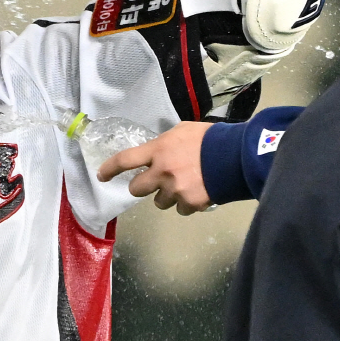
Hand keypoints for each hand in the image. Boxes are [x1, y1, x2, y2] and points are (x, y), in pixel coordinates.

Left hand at [97, 121, 213, 214]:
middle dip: (143, 187)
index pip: (124, 160)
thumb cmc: (210, 138)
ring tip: (184, 186)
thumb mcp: (183, 131)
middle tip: (155, 182)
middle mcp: (162, 172)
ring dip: (167, 196)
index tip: (102, 176)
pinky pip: (181, 210)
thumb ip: (166, 143)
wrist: (237, 155)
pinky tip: (198, 193)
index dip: (110, 169)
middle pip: (136, 189)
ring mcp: (175, 190)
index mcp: (158, 150)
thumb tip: (159, 151)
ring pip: (159, 202)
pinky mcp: (191, 203)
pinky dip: (188, 204)